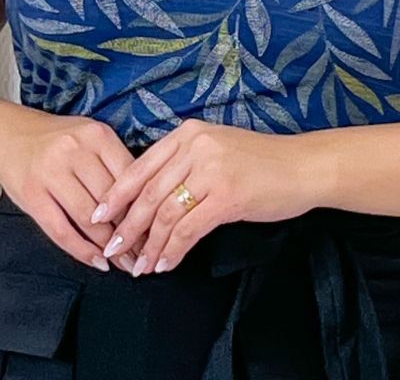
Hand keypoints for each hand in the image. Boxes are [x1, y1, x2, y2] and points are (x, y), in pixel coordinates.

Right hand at [0, 114, 148, 273]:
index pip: (130, 176)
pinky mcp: (32, 195)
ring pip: (88, 219)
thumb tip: (145, 205)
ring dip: (108, 246)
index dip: (144, 207)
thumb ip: (115, 163)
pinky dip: (82, 251)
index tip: (155, 229)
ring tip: (124, 262)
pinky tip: (97, 261)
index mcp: (97, 135)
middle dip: (129, 232)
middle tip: (143, 253)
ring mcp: (50, 173)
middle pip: (111, 200)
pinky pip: (61, 231)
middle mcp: (74, 150)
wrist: (9, 137)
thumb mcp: (90, 138)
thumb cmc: (59, 142)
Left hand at [89, 118, 317, 275]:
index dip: (116, 194)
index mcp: (188, 133)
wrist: (302, 167)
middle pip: (148, 192)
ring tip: (139, 266)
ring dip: (149, 245)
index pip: (140, 166)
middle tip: (111, 249)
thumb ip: (184, 163)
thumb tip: (148, 196)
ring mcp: (211, 170)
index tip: (98, 217)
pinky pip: (188, 229)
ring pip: (165, 214)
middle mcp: (195, 146)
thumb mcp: (216, 149)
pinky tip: (166, 264)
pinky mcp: (226, 196)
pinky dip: (172, 250)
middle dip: (126, 225)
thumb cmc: (260, 162)